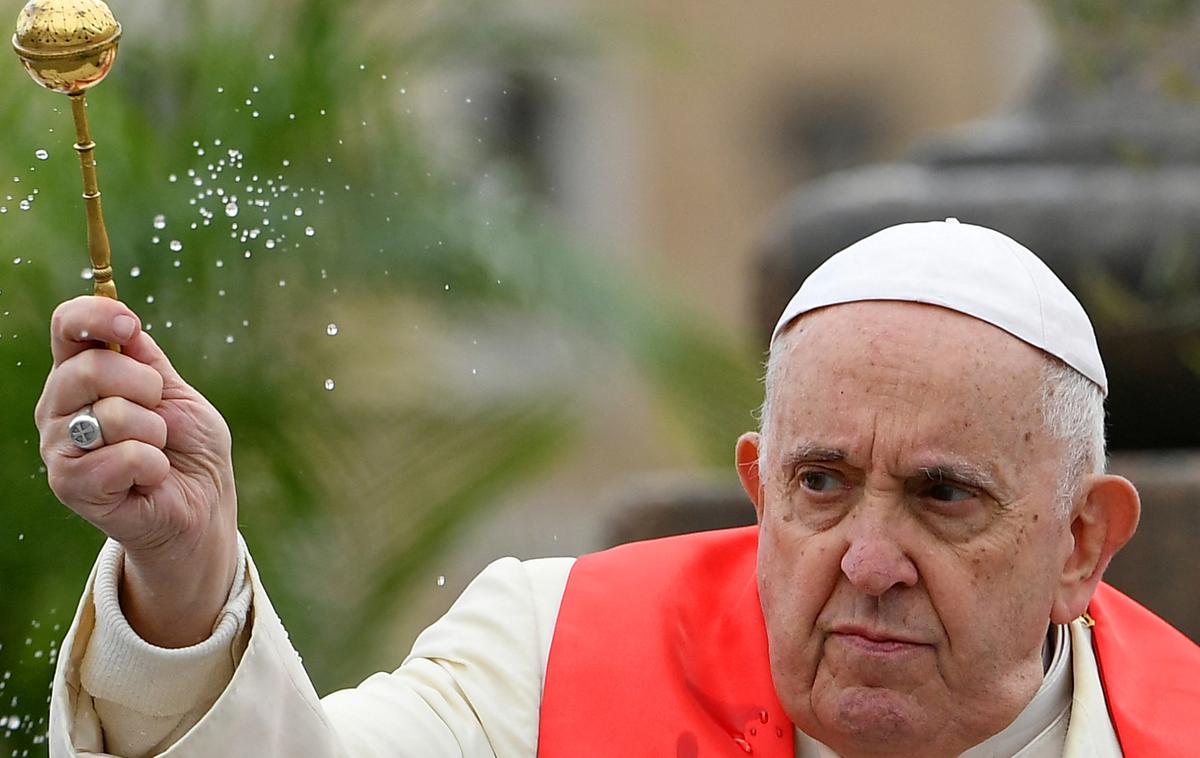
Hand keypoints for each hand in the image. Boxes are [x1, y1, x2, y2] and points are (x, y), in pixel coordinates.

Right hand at [35, 296, 238, 646]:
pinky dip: (154, 465)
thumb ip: (146, 360)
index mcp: (81, 374)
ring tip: (156, 451)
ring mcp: (59, 447)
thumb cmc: (188, 448)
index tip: (130, 327)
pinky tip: (151, 477)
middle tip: (158, 412)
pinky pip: (125, 457)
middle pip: (88, 368)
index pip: (67, 326)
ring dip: (153, 433)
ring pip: (110, 415)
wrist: (201, 506)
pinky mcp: (71, 485)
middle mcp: (59, 407)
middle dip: (145, 387)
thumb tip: (123, 321)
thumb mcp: (177, 393)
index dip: (96, 316)